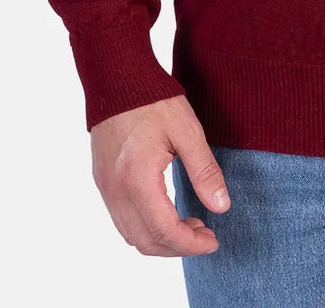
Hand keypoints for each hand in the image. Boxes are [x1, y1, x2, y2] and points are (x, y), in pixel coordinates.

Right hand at [90, 95, 231, 255]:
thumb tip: (221, 207)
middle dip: (178, 247)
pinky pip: (121, 219)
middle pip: (146, 242)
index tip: (213, 241)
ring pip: (131, 235)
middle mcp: (116, 190)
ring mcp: (105, 187)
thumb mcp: (187, 132)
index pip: (165, 231)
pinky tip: (166, 211)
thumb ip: (204, 171)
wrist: (116, 76)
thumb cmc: (153, 100)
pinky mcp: (102, 180)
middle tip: (205, 234)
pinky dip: (145, 226)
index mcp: (137, 179)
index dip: (191, 244)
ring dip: (160, 239)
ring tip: (189, 224)